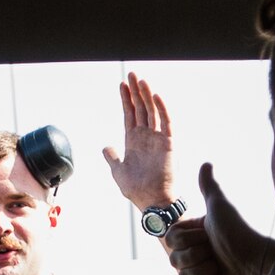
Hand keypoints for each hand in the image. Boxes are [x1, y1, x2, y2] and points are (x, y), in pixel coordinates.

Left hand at [103, 72, 175, 208]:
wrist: (152, 201)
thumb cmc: (137, 189)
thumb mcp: (118, 172)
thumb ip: (113, 157)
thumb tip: (106, 147)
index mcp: (134, 141)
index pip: (130, 114)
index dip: (126, 99)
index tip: (122, 84)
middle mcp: (146, 137)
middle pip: (141, 108)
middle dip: (136, 91)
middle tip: (132, 73)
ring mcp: (157, 139)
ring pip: (152, 111)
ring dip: (146, 95)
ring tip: (141, 79)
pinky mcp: (168, 144)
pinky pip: (166, 123)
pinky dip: (161, 109)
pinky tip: (155, 96)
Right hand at [164, 162, 274, 274]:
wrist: (257, 263)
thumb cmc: (239, 233)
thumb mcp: (220, 207)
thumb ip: (209, 187)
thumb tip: (206, 163)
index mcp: (196, 236)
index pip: (170, 240)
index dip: (186, 240)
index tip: (206, 235)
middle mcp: (198, 256)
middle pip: (174, 261)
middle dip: (195, 257)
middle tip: (215, 253)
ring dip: (204, 272)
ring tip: (222, 268)